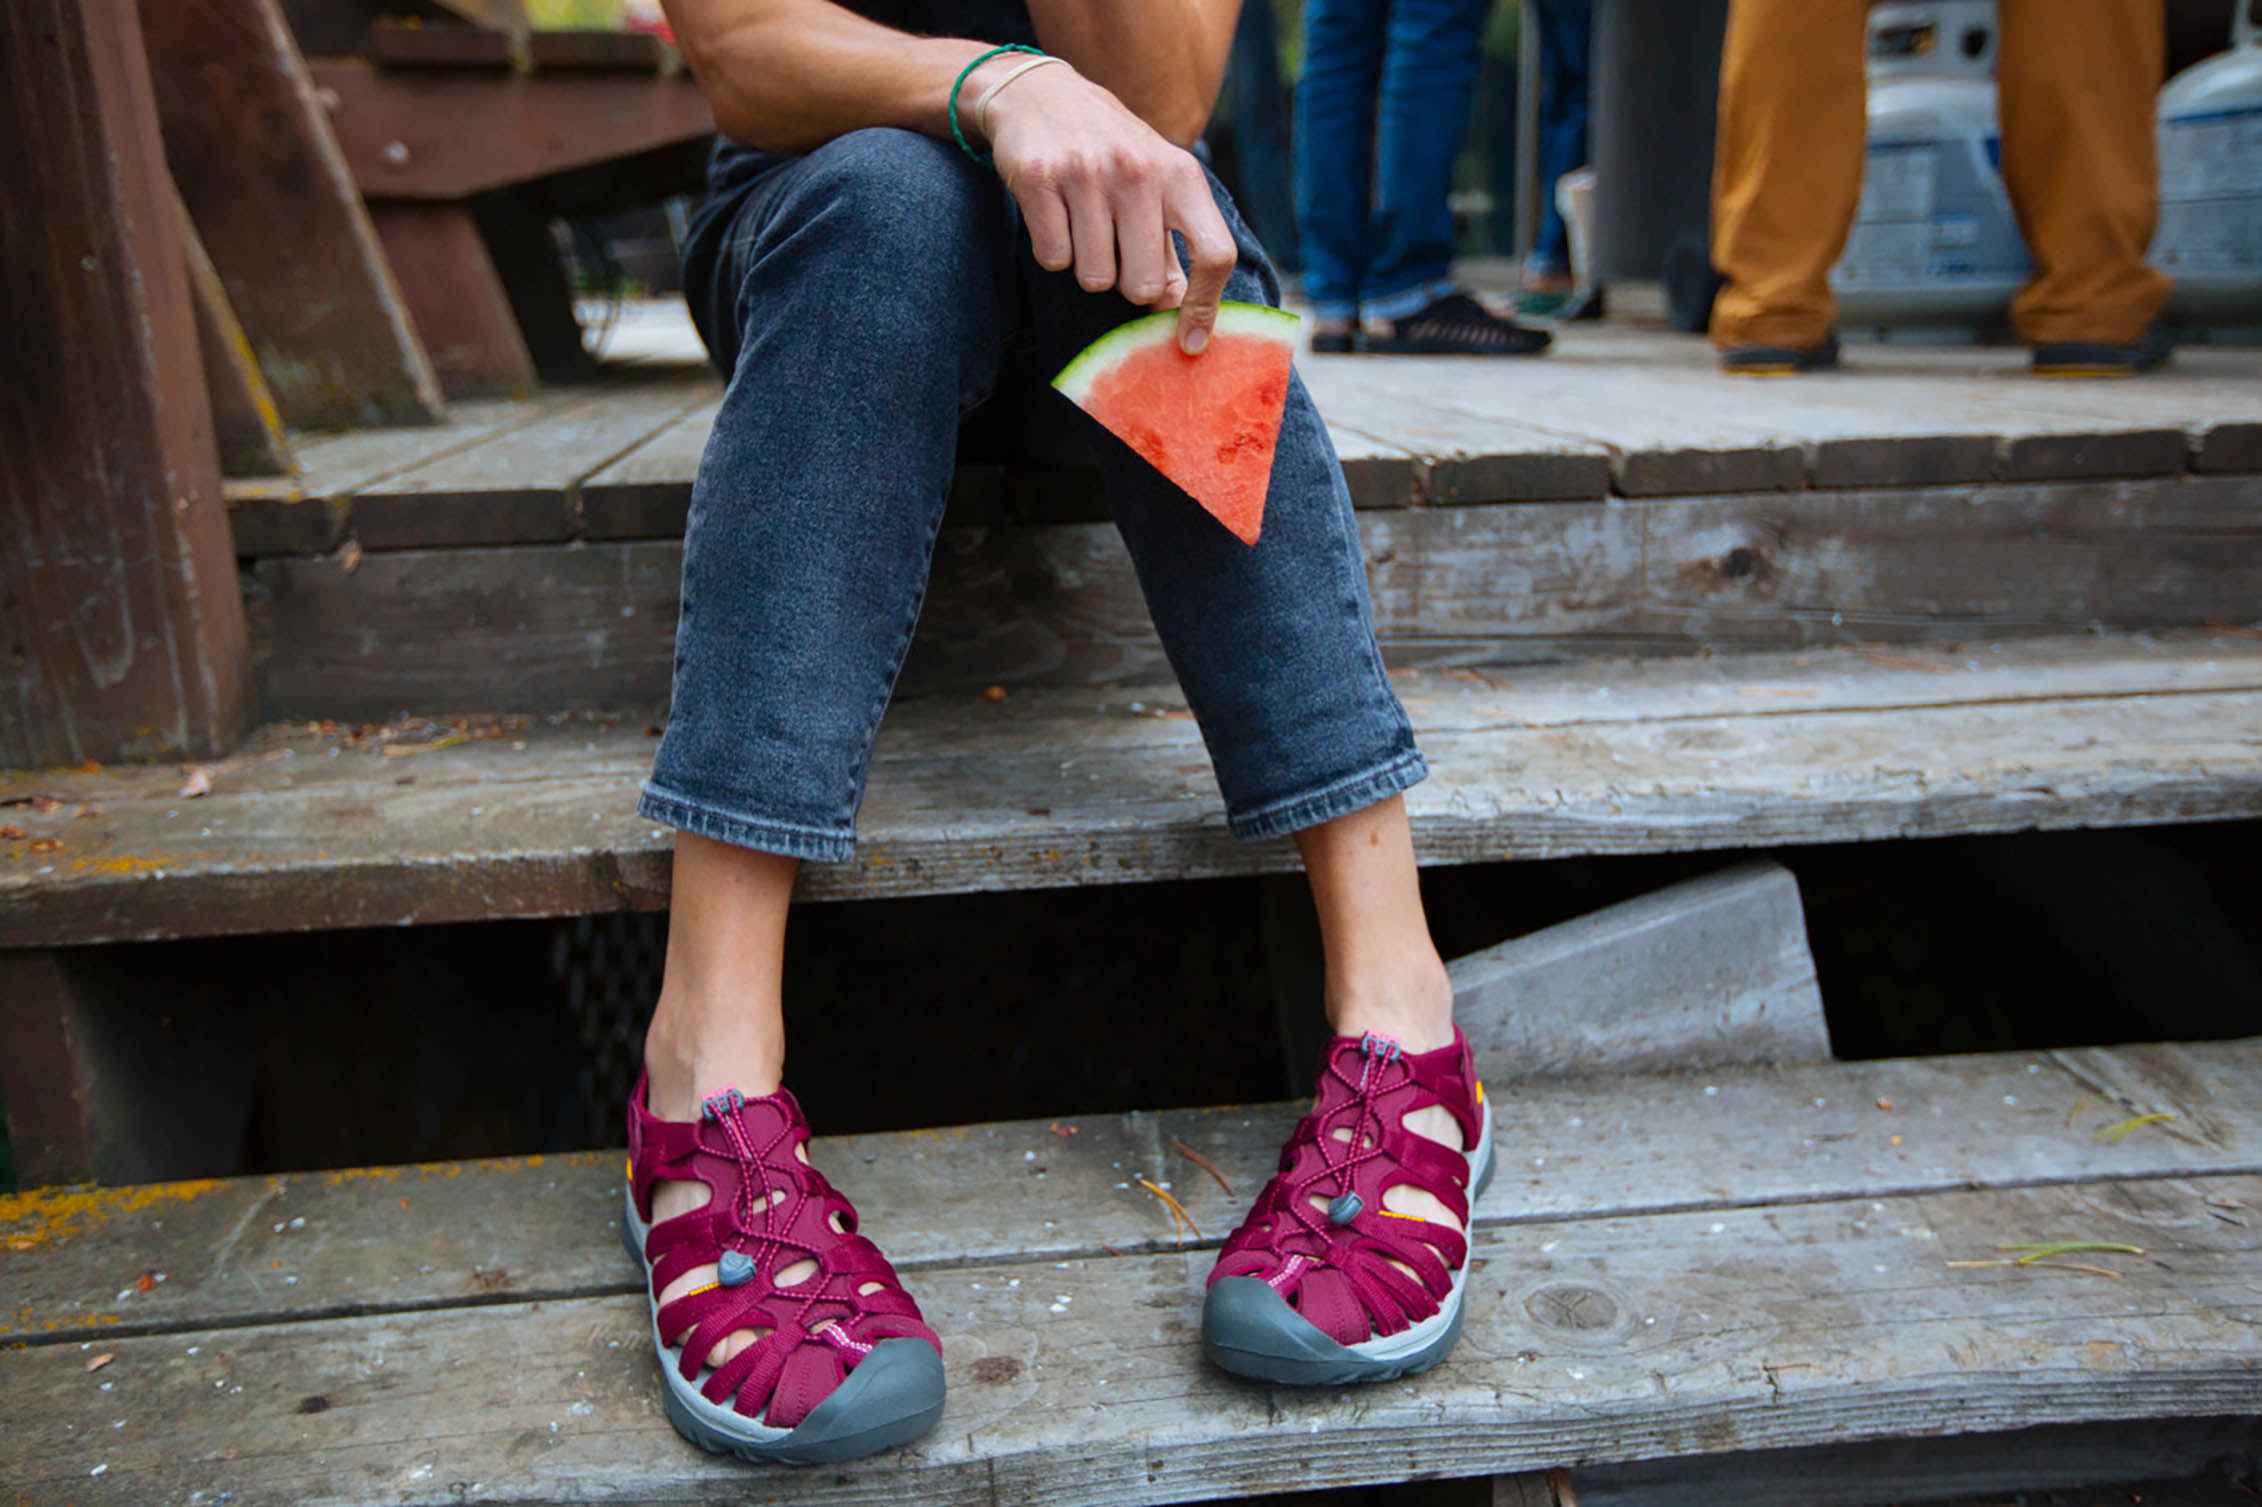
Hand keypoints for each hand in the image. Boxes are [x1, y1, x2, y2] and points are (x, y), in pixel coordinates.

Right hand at [976, 62, 1237, 353]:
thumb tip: (1177, 310)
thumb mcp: (1156, 184)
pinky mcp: (1039, 178)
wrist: (1041, 95)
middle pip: (1143, 285)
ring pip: (1094, 279)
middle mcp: (1138, 170)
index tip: (1191, 342)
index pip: (1214, 254)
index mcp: (1180, 174)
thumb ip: (1172, 245)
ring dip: (1087, 267)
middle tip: (1116, 251)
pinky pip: (1053, 260)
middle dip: (1127, 284)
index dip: (1205, 306)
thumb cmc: (1110, 152)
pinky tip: (1055, 215)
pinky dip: (1053, 251)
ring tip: (1083, 225)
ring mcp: (1087, 173)